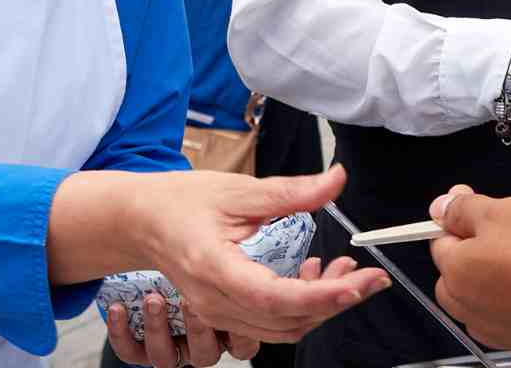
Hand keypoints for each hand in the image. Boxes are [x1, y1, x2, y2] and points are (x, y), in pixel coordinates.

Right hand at [134, 166, 389, 343]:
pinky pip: (269, 325)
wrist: (142, 221)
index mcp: (215, 269)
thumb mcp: (238, 189)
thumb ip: (291, 191)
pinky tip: (312, 277)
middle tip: (368, 275)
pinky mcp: (224, 313)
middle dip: (335, 302)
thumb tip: (336, 180)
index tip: (359, 281)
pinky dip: (299, 309)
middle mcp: (215, 302)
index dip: (323, 296)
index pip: (278, 298)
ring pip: (282, 330)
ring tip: (345, 273)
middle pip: (287, 322)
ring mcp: (217, 313)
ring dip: (320, 308)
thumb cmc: (182, 202)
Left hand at [428, 186, 510, 360]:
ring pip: (488, 302)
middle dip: (475, 255)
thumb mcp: (502, 209)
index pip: (441, 241)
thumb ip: (464, 209)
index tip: (479, 207)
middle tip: (509, 233)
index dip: (460, 220)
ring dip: (500, 282)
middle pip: (459, 277)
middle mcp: (473, 310)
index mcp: (456, 273)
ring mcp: (505, 332)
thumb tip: (441, 206)